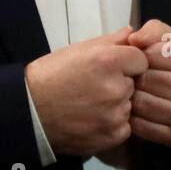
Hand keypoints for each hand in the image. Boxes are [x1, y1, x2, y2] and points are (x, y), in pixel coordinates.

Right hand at [25, 26, 148, 157]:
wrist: (29, 112)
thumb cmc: (51, 75)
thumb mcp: (78, 50)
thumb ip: (110, 41)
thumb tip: (132, 33)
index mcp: (109, 61)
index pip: (141, 59)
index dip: (127, 63)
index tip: (112, 68)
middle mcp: (116, 88)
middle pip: (135, 83)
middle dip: (121, 83)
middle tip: (96, 87)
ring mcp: (115, 115)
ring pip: (129, 105)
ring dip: (117, 104)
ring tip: (92, 105)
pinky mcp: (112, 136)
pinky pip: (124, 126)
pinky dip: (113, 124)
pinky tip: (93, 120)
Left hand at [126, 20, 170, 160]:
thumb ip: (157, 31)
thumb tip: (133, 39)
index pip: (154, 53)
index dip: (141, 55)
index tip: (142, 58)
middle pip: (147, 79)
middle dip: (135, 75)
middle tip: (133, 75)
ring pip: (141, 103)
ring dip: (132, 96)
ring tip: (135, 90)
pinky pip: (142, 126)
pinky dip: (134, 116)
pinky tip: (138, 108)